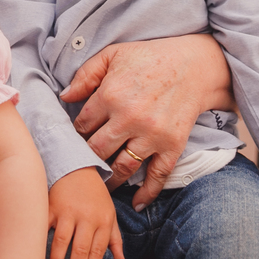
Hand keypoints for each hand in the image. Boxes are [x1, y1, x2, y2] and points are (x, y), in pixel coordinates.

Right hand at [46, 168, 123, 258]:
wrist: (76, 167)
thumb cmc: (94, 195)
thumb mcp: (110, 215)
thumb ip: (115, 239)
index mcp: (103, 221)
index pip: (97, 251)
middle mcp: (86, 217)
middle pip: (81, 250)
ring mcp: (68, 211)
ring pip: (62, 242)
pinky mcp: (52, 206)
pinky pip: (45, 227)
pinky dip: (41, 242)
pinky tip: (36, 257)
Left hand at [62, 35, 232, 209]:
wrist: (194, 65)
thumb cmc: (149, 58)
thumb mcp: (112, 55)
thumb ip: (86, 75)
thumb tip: (64, 97)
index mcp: (110, 95)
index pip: (81, 126)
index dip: (75, 136)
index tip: (73, 142)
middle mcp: (129, 118)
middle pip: (96, 151)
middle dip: (86, 160)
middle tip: (80, 168)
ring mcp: (152, 134)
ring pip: (122, 168)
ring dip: (109, 180)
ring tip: (100, 186)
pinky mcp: (172, 145)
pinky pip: (157, 176)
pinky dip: (146, 193)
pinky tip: (137, 203)